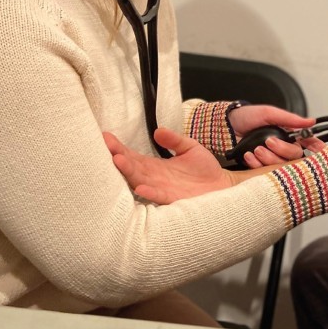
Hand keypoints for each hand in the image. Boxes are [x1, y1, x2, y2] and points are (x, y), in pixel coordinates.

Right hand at [104, 127, 233, 203]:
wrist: (222, 184)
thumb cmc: (204, 168)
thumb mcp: (189, 147)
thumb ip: (174, 139)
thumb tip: (158, 130)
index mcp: (155, 165)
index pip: (133, 156)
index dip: (120, 147)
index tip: (106, 137)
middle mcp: (154, 178)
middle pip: (132, 167)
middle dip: (118, 157)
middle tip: (105, 147)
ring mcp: (162, 188)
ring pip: (140, 180)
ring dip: (129, 172)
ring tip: (117, 161)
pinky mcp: (173, 198)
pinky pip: (159, 195)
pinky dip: (149, 192)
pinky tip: (140, 187)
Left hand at [227, 105, 325, 167]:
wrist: (225, 126)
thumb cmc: (247, 116)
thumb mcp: (269, 113)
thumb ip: (290, 119)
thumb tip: (311, 121)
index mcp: (288, 134)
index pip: (307, 142)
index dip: (315, 147)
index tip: (318, 148)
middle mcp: (282, 147)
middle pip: (294, 156)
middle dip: (281, 150)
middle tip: (268, 141)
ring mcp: (271, 157)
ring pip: (279, 165)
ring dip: (267, 157)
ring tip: (256, 148)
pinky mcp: (259, 166)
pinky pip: (263, 171)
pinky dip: (256, 163)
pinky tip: (249, 155)